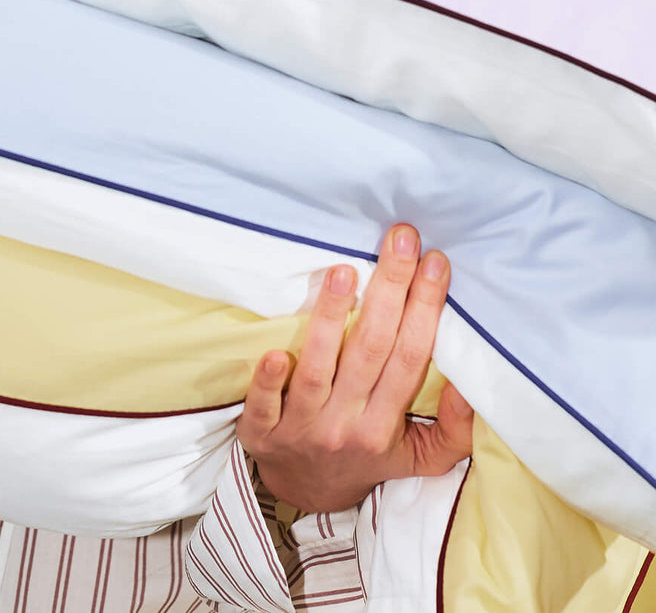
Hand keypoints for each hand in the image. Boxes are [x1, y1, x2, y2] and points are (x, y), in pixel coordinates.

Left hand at [238, 225, 473, 512]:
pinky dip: (270, 380)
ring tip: (343, 270)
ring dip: (331, 320)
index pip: (410, 360)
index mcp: (384, 426)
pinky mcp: (262, 430)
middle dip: (390, 290)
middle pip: (372, 351)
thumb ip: (452, 431)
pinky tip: (275, 350)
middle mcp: (346, 424)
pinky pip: (265, 404)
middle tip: (400, 239)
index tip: (436, 262)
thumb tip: (471, 389)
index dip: (426, 310)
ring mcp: (302, 426)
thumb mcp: (418, 456)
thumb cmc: (364, 458)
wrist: (301, 492)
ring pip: (320, 368)